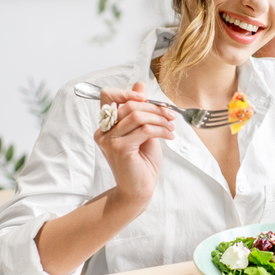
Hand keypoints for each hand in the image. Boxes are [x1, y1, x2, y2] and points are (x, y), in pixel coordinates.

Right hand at [94, 81, 175, 211]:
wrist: (139, 190)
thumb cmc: (142, 162)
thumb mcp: (143, 130)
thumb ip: (140, 110)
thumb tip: (140, 84)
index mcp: (106, 125)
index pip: (107, 95)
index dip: (126, 91)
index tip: (145, 97)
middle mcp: (103, 131)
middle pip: (128, 104)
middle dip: (154, 107)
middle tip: (170, 115)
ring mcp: (110, 140)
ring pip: (137, 115)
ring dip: (160, 118)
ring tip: (171, 126)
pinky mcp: (120, 149)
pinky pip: (144, 130)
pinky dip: (161, 129)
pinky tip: (169, 135)